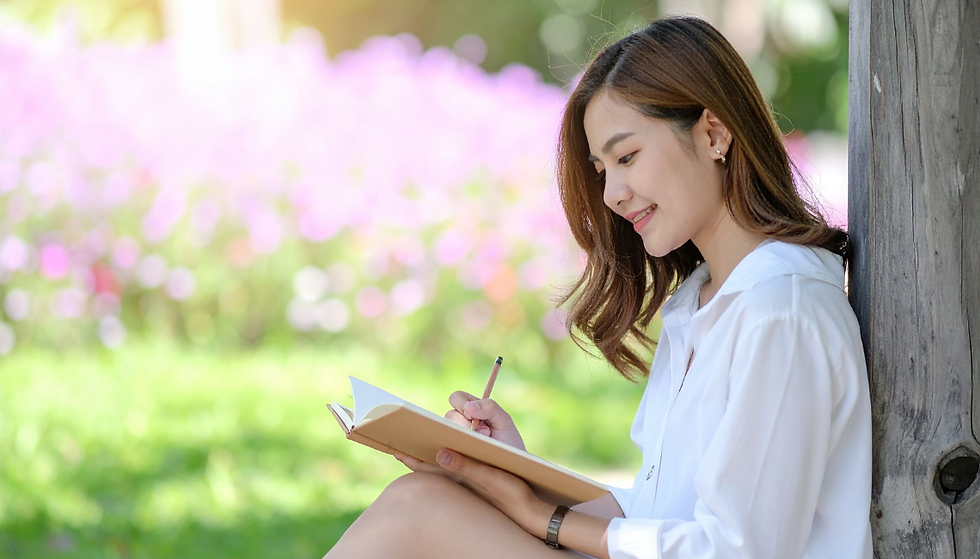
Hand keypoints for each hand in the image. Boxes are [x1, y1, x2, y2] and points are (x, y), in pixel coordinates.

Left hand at [395, 450, 552, 537]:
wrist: (531, 513)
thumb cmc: (512, 494)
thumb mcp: (489, 477)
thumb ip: (465, 466)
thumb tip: (439, 454)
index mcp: (458, 480)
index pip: (426, 468)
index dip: (410, 458)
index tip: (393, 447)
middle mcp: (458, 483)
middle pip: (430, 466)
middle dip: (417, 454)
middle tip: (402, 440)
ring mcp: (466, 484)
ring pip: (441, 467)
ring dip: (431, 455)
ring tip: (421, 442)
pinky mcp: (478, 483)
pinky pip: (455, 469)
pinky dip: (447, 460)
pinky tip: (448, 453)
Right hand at [444, 391, 525, 450]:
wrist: (512, 471)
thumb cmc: (508, 444)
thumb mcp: (504, 422)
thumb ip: (490, 407)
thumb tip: (468, 407)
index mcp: (471, 410)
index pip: (457, 398)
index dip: (461, 404)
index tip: (472, 417)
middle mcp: (459, 424)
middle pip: (449, 415)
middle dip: (464, 424)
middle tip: (484, 434)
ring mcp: (453, 440)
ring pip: (444, 433)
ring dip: (462, 438)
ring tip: (479, 447)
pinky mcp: (450, 458)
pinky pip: (441, 452)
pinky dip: (448, 452)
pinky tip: (462, 455)